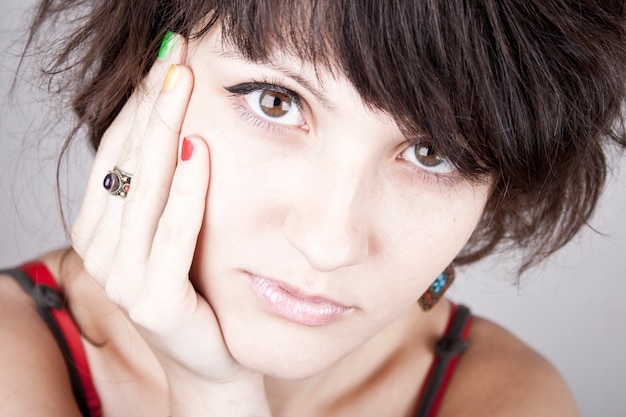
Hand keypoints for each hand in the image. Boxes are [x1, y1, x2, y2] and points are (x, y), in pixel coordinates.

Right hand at [70, 34, 270, 414]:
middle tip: (174, 56)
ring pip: (145, 191)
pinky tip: (200, 152)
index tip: (163, 62)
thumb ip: (161, 187)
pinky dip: (187, 191)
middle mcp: (101, 249)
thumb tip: (174, 124)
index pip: (116, 153)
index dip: (139, 105)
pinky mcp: (155, 300)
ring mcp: (123, 277)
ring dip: (164, 132)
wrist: (211, 356)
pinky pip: (173, 234)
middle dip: (152, 105)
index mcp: (98, 228)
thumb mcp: (170, 228)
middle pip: (127, 162)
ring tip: (182, 85)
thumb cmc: (194, 284)